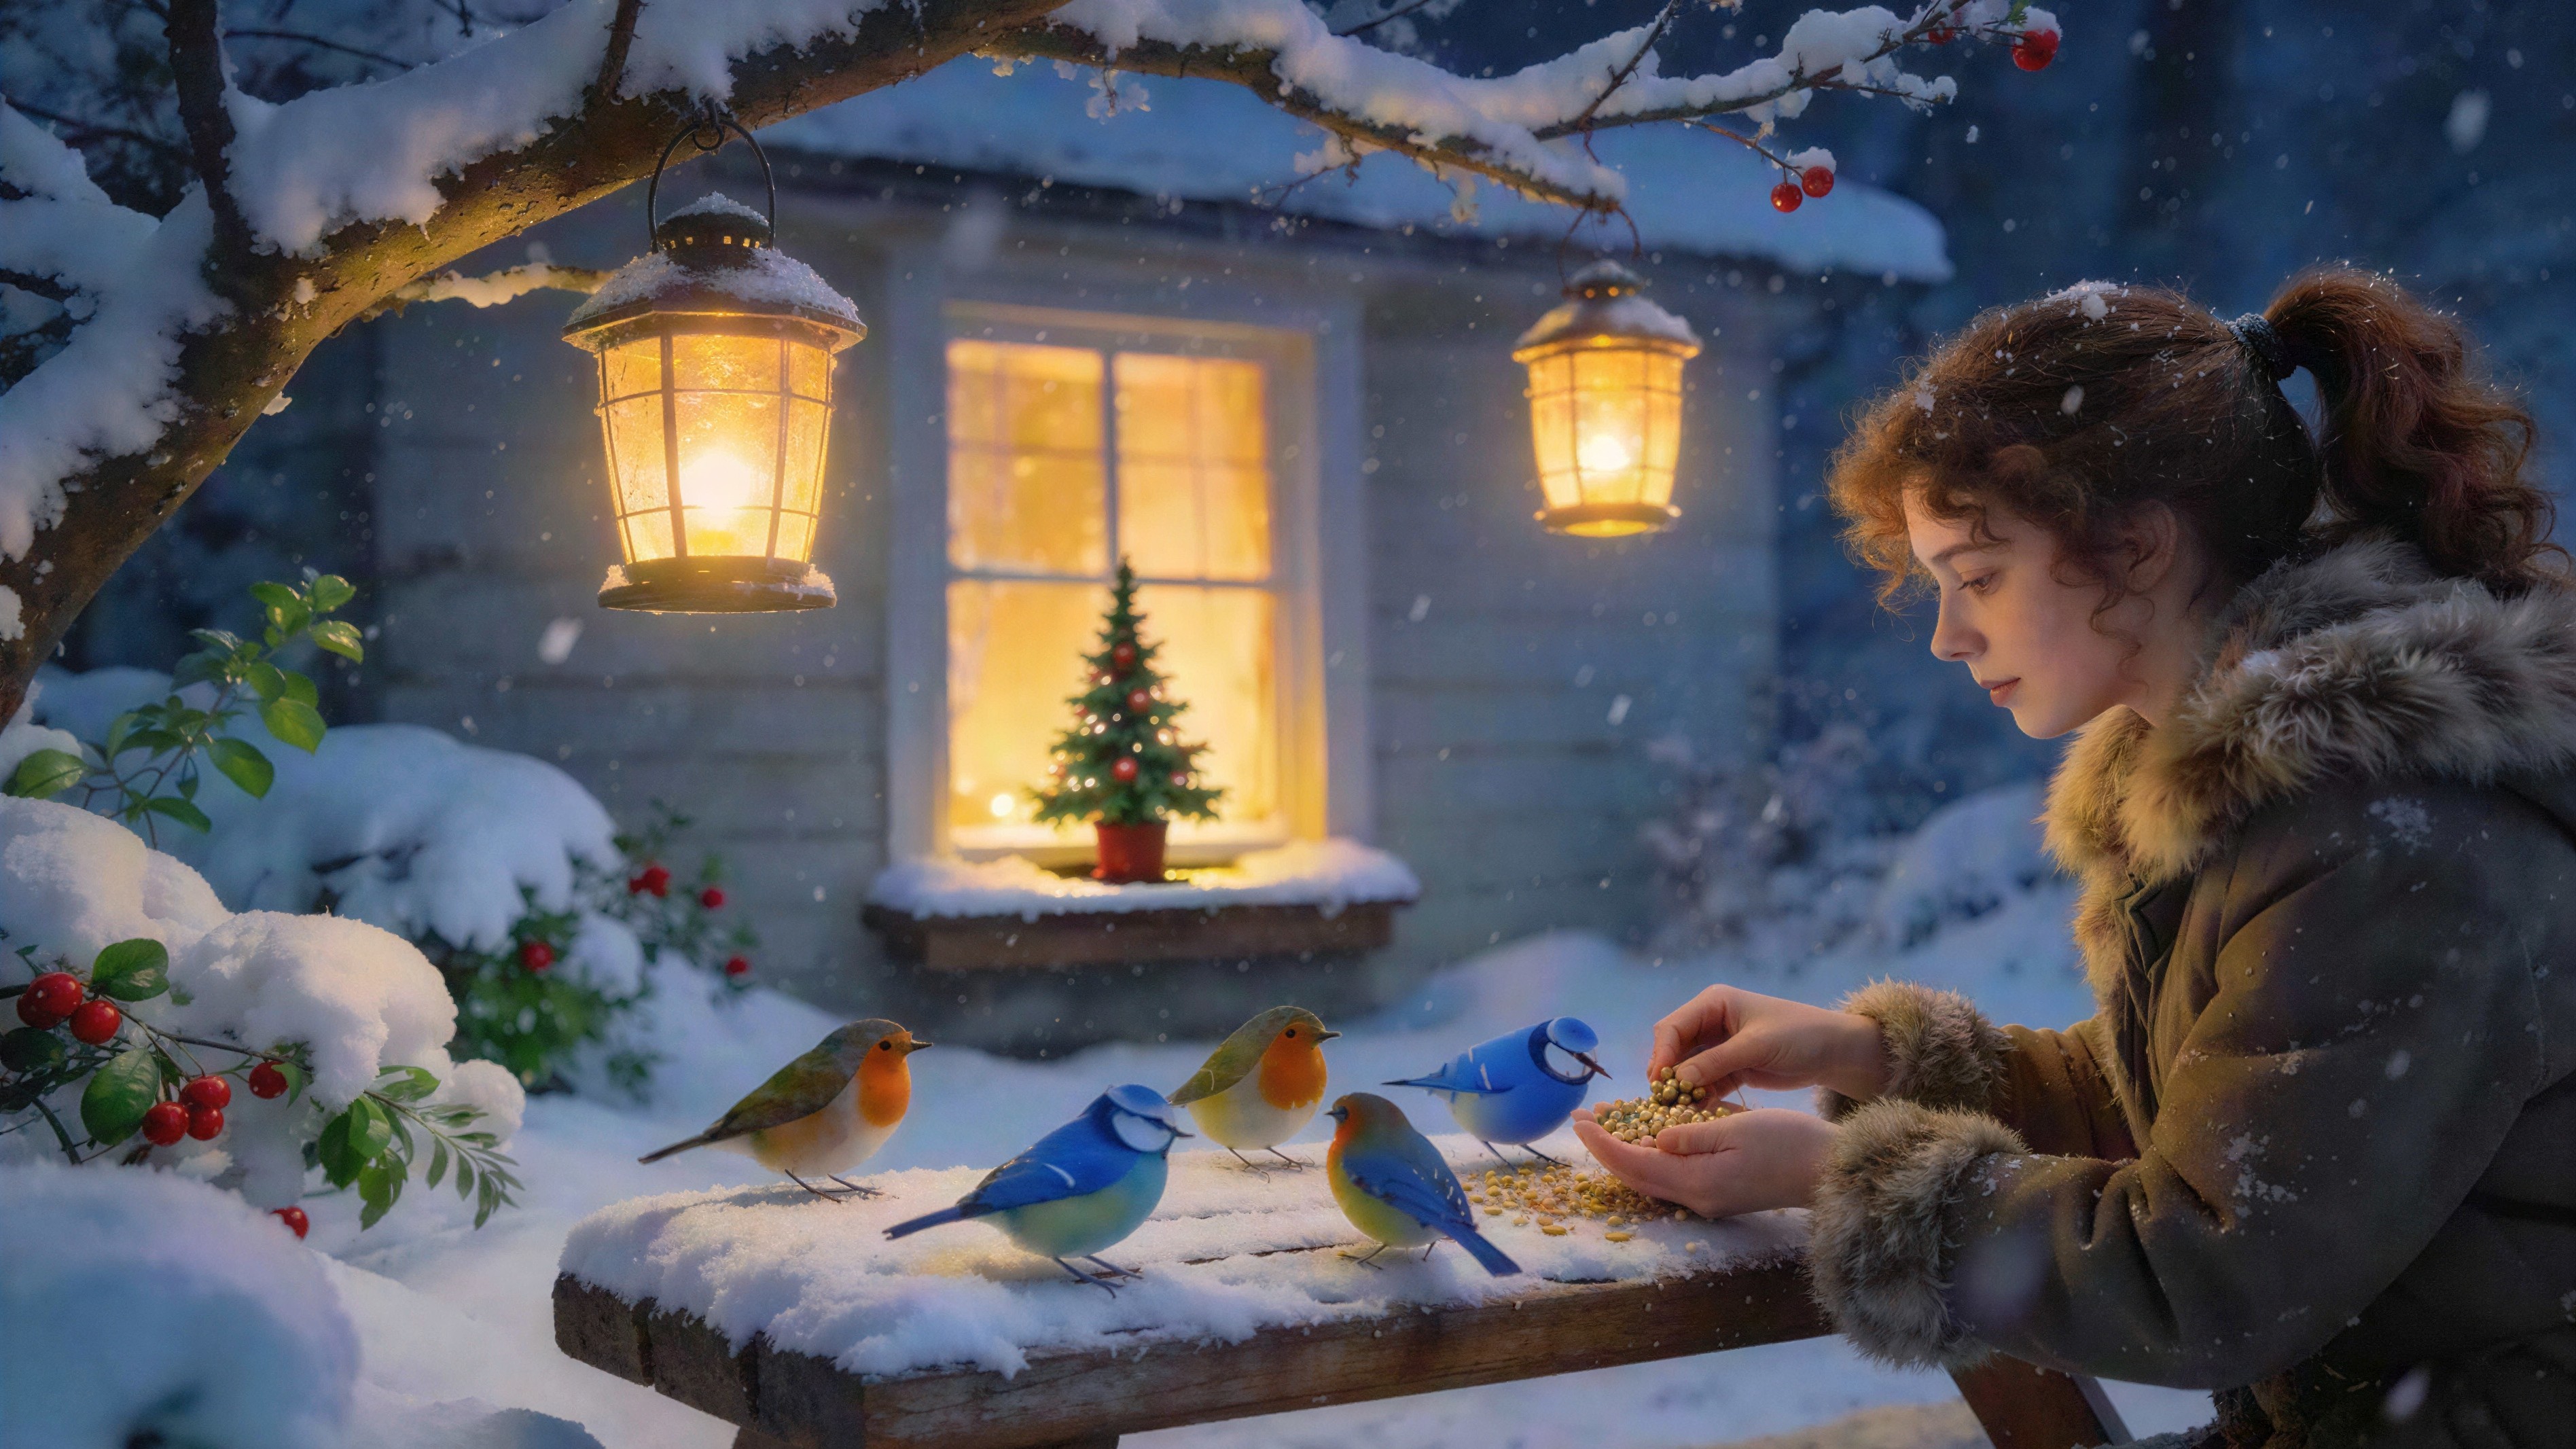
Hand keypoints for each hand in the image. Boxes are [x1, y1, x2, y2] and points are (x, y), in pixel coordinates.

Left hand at [1571, 1108, 1837, 1218]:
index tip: (1579, 1120)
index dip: (1603, 1143)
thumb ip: (1692, 1136)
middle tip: (1585, 1119)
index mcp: (1697, 1182)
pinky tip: (1649, 1136)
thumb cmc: (1791, 1144)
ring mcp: (1710, 1200)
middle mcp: (1697, 1199)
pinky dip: (1653, 1157)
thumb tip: (1655, 1141)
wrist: (1831, 1173)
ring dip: (1628, 1151)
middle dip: (1607, 1147)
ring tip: (1608, 1123)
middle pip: (1637, 1175)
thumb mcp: (1739, 1128)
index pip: (1634, 1164)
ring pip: (1653, 1177)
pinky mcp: (1721, 1194)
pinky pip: (1674, 1177)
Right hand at [1648, 984, 1886, 1101]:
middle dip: (1668, 1074)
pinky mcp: (1730, 1067)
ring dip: (1682, 1089)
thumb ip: (1716, 1061)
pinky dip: (1700, 1096)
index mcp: (1714, 1003)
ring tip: (1678, 1112)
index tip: (1658, 1081)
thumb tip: (1678, 1078)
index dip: (1662, 1053)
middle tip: (1664, 1101)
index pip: (1673, 1027)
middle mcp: (1711, 1021)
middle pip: (1674, 1048)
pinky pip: (1705, 1083)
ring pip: (1687, 1068)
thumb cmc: (1799, 1036)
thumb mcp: (1757, 1046)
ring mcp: (1719, 1046)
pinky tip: (1697, 1114)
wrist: (1834, 1052)